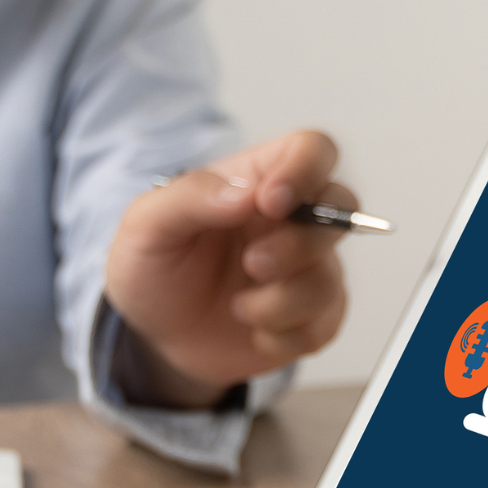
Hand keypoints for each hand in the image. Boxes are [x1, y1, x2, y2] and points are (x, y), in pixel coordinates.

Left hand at [104, 131, 351, 406]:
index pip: (312, 150)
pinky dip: (282, 337)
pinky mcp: (314, 316)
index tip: (269, 203)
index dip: (304, 171)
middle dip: (298, 246)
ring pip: (327, 279)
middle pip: (341, 208)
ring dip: (279, 303)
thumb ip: (190, 198)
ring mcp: (309, 269)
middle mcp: (293, 220)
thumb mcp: (146, 226)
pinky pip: (321, 327)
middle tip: (252, 264)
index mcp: (258, 180)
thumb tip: (245, 194)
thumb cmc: (155, 269)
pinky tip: (253, 330)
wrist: (158, 334)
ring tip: (238, 308)